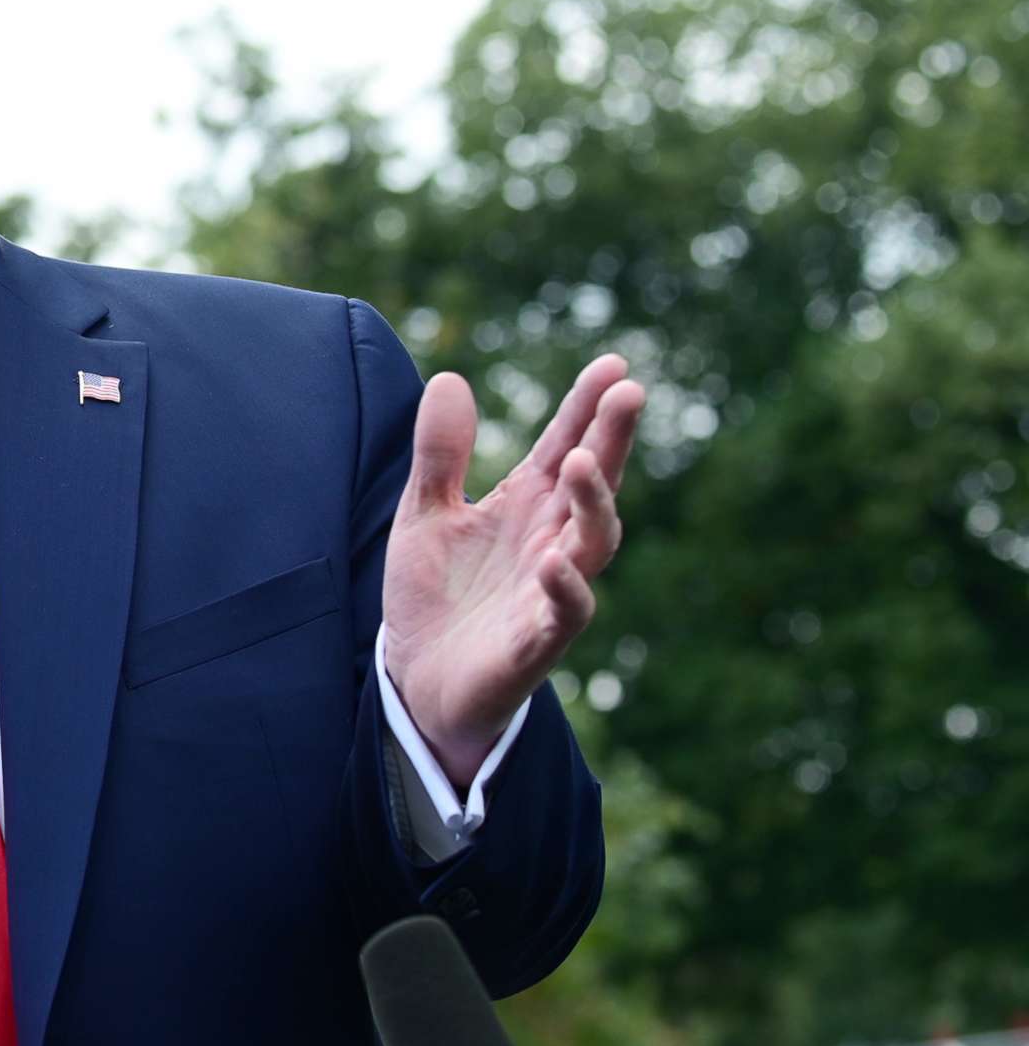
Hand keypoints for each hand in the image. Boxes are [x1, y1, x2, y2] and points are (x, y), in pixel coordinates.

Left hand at [382, 354, 644, 787]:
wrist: (415, 681)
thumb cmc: (434, 596)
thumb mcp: (425, 514)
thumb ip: (440, 454)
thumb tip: (450, 377)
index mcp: (527, 506)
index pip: (566, 445)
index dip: (588, 407)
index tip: (614, 364)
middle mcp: (549, 542)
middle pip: (593, 484)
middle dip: (611, 439)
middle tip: (630, 392)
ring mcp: (548, 592)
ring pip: (593, 544)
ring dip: (592, 503)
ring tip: (581, 461)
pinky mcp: (536, 642)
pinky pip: (565, 613)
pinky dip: (565, 588)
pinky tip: (553, 562)